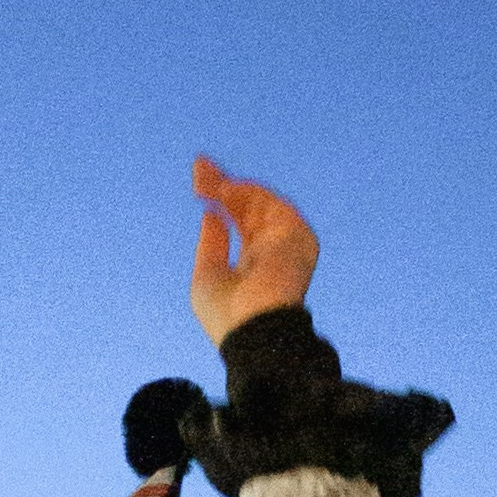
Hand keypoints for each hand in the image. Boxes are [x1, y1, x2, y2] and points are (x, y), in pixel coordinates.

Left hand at [189, 159, 318, 344]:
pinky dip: (248, 195)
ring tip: (206, 181)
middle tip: (199, 166)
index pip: (240, 223)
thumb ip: (212, 243)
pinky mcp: (298, 235)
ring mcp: (286, 242)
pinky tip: (224, 191)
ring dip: (231, 188)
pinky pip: (272, 204)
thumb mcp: (207, 275)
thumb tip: (211, 213)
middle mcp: (272, 250)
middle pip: (249, 208)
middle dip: (222, 187)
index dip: (221, 201)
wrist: (253, 331)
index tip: (200, 181)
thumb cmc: (227, 315)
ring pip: (260, 202)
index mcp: (254, 263)